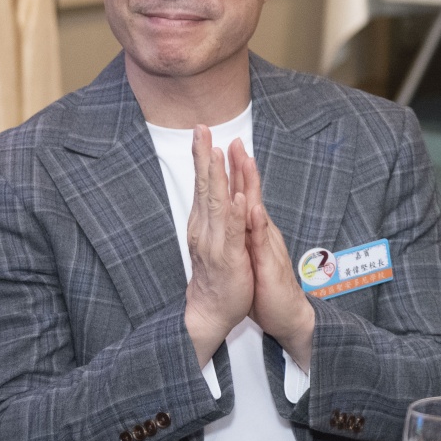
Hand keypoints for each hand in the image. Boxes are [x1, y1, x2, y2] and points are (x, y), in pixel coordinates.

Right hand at [183, 127, 252, 368]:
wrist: (211, 311)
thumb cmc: (217, 272)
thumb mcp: (216, 237)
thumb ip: (215, 213)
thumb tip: (215, 189)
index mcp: (204, 222)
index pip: (203, 184)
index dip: (202, 157)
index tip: (201, 131)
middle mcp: (205, 228)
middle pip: (205, 187)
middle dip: (204, 157)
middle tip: (200, 129)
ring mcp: (215, 242)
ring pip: (217, 204)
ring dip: (217, 178)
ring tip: (216, 152)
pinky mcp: (229, 257)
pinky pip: (233, 233)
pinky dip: (236, 214)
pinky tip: (239, 198)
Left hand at [228, 139, 315, 370]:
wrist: (287, 314)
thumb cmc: (267, 286)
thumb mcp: (252, 254)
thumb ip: (246, 234)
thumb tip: (237, 216)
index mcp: (254, 230)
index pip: (242, 195)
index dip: (235, 171)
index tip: (225, 146)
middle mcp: (262, 232)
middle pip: (251, 193)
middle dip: (243, 166)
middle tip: (236, 139)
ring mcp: (267, 245)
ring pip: (257, 209)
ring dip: (250, 185)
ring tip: (244, 160)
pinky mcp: (269, 263)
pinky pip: (261, 240)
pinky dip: (256, 222)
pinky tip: (251, 207)